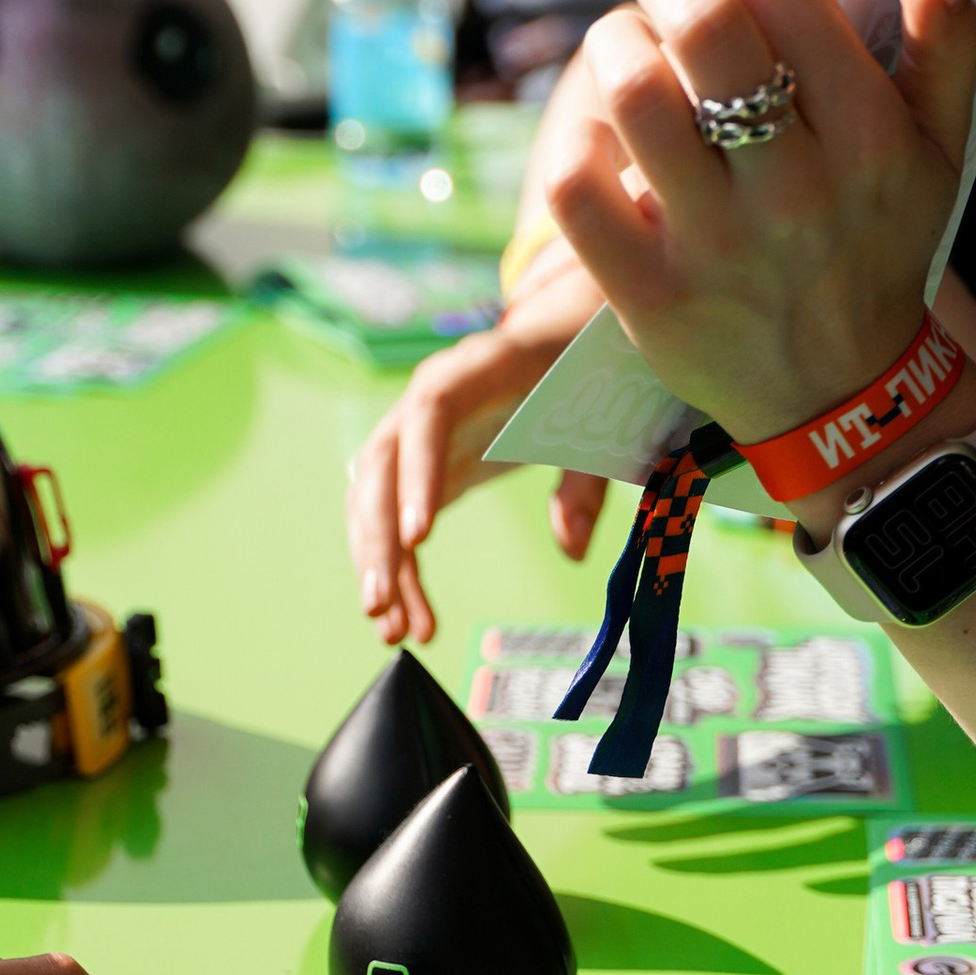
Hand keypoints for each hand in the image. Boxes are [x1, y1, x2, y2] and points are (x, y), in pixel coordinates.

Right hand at [349, 237, 608, 646]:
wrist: (567, 343)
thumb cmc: (587, 377)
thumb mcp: (602, 421)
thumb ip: (586, 482)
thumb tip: (572, 549)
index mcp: (479, 370)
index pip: (431, 413)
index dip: (418, 472)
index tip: (420, 538)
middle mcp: (430, 398)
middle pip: (382, 465)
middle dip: (376, 538)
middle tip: (381, 605)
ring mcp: (415, 435)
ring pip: (373, 500)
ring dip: (376, 564)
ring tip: (393, 631)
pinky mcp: (418, 469)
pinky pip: (395, 521)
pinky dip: (400, 571)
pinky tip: (410, 622)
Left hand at [546, 0, 975, 445]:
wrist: (842, 394)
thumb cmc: (881, 242)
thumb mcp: (942, 150)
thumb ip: (948, 46)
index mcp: (871, 139)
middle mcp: (796, 191)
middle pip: (703, 26)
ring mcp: (717, 247)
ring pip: (633, 93)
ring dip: (614, 44)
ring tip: (629, 48)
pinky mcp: (649, 295)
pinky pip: (578, 188)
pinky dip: (576, 140)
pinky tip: (602, 135)